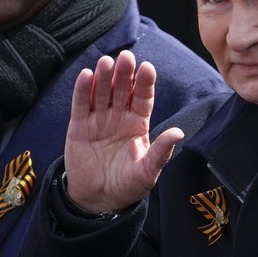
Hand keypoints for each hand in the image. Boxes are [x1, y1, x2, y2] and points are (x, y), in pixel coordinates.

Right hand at [63, 50, 183, 211]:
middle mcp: (119, 116)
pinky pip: (81, 104)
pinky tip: (86, 75)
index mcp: (138, 123)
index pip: (143, 98)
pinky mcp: (79, 126)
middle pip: (123, 89)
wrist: (99, 199)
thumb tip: (178, 133)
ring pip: (102, 92)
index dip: (145, 83)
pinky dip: (83, 90)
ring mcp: (99, 119)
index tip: (147, 68)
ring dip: (103, 77)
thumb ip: (161, 152)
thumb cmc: (127, 184)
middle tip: (126, 57)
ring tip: (106, 62)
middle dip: (124, 73)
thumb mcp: (148, 172)